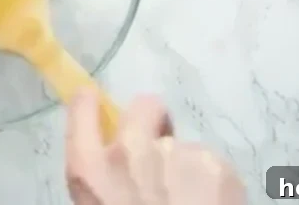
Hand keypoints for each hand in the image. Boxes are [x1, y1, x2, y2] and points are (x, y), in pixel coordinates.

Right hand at [65, 89, 245, 204]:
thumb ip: (104, 182)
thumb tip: (115, 171)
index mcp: (90, 169)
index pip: (83, 106)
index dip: (93, 104)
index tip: (100, 109)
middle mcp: (129, 152)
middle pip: (144, 106)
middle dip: (154, 121)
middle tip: (160, 151)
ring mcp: (175, 154)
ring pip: (183, 145)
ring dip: (185, 166)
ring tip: (189, 202)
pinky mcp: (215, 166)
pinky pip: (211, 165)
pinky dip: (213, 185)